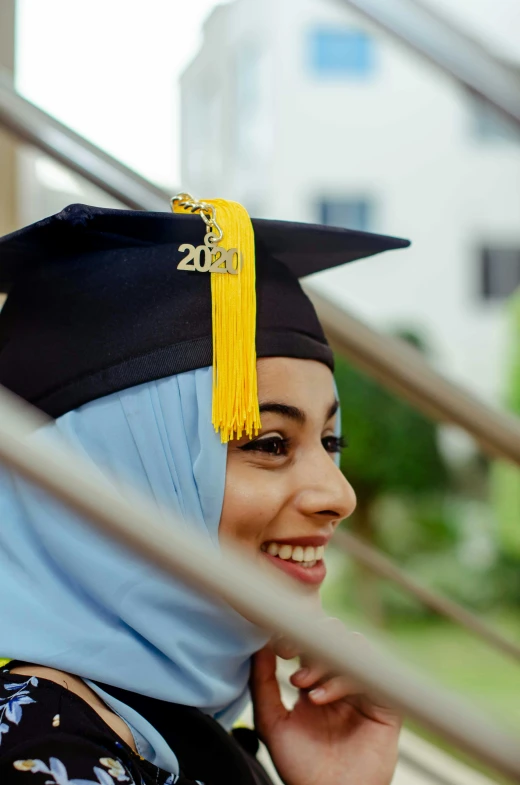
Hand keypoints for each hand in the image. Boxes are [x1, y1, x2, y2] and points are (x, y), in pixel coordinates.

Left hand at [250, 628, 400, 784]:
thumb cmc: (300, 767)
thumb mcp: (272, 722)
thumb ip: (263, 683)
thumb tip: (259, 646)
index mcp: (315, 681)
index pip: (310, 643)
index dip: (296, 636)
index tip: (278, 647)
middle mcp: (340, 681)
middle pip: (334, 639)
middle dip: (310, 644)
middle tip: (289, 659)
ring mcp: (364, 691)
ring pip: (353, 650)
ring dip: (324, 661)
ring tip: (303, 685)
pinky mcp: (385, 705)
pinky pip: (371, 675)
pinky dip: (343, 679)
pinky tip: (320, 697)